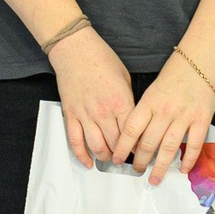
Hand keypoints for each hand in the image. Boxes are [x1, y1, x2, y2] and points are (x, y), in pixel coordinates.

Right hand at [50, 27, 134, 168]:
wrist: (75, 50)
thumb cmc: (102, 60)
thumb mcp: (125, 79)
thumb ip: (129, 102)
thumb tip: (134, 121)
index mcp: (122, 103)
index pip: (134, 134)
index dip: (140, 146)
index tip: (144, 152)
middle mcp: (104, 112)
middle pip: (117, 144)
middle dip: (124, 155)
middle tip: (130, 160)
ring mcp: (85, 115)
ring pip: (96, 146)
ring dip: (105, 157)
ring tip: (110, 160)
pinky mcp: (70, 115)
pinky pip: (75, 141)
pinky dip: (81, 155)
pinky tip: (88, 163)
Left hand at [118, 48, 214, 183]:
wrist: (200, 60)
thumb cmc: (173, 74)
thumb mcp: (150, 90)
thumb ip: (143, 111)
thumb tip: (133, 135)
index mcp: (147, 103)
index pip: (130, 130)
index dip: (121, 148)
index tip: (116, 159)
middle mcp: (164, 112)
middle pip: (147, 143)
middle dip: (139, 161)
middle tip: (135, 171)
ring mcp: (184, 117)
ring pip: (169, 148)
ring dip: (160, 166)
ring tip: (154, 179)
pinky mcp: (202, 119)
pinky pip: (194, 144)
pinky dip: (189, 159)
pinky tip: (184, 170)